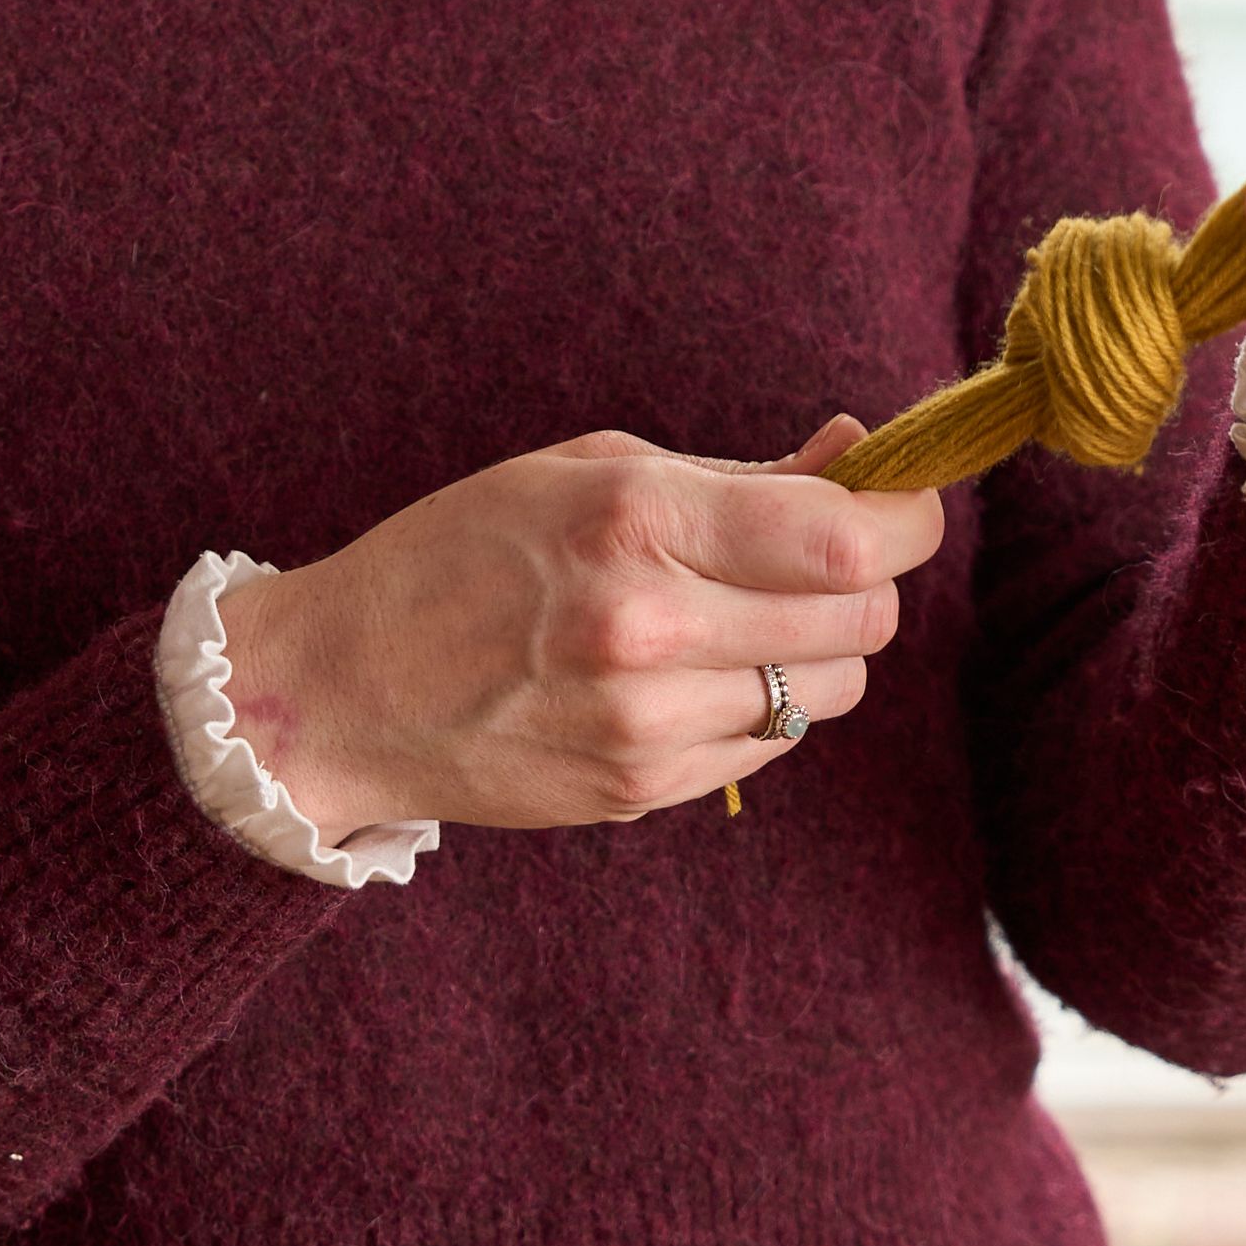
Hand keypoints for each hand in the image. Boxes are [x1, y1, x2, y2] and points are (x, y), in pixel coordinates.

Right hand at [211, 420, 944, 839]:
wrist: (340, 689)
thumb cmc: (464, 553)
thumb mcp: (590, 469)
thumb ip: (739, 474)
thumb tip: (862, 457)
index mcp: (635, 521)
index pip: (845, 538)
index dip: (905, 518)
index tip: (903, 504)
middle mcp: (647, 628)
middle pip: (860, 622)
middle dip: (865, 582)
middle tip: (818, 556)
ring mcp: (645, 723)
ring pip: (828, 693)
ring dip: (813, 651)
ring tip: (737, 618)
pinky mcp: (641, 788)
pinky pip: (767, 745)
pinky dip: (756, 705)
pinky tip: (685, 674)